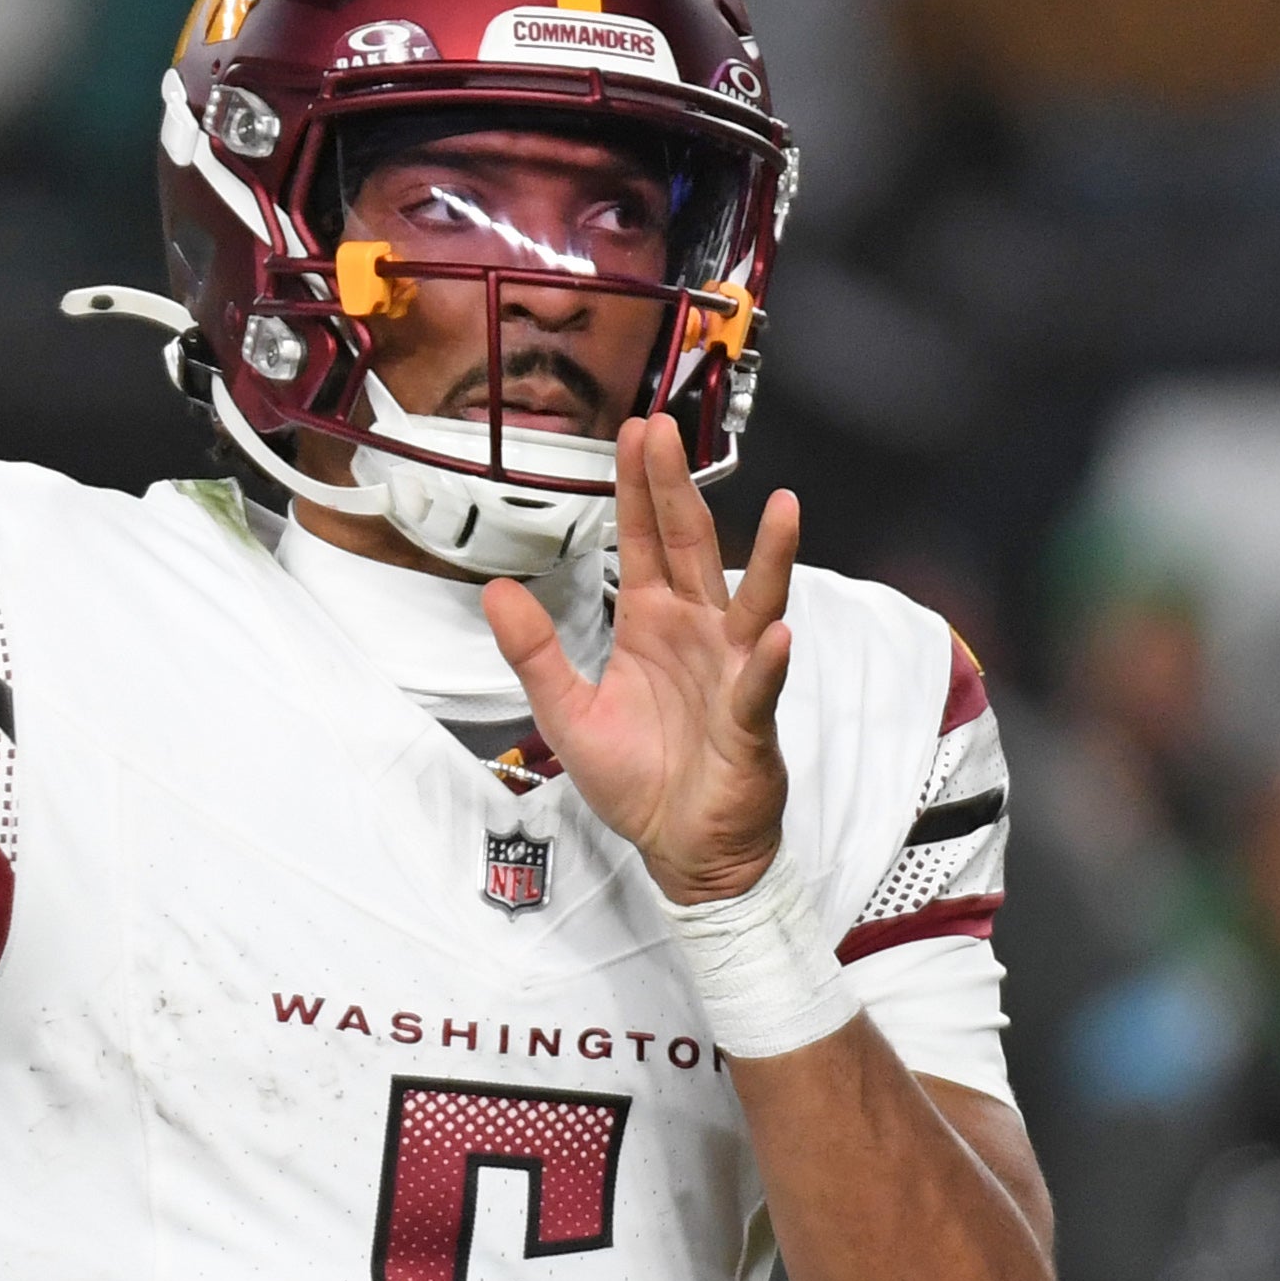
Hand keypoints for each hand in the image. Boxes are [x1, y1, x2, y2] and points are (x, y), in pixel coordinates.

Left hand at [485, 415, 798, 904]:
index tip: (633, 434)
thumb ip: (535, 651)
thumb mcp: (567, 712)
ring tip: (783, 508)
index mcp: (653, 623)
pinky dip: (766, 662)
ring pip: (753, 603)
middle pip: (693, 548)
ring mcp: (732, 672)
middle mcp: (698, 633)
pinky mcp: (750, 723)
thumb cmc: (640, 780)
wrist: (682, 848)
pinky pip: (759, 687)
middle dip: (679, 489)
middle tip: (666, 432)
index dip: (637, 489)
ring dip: (770, 557)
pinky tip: (771, 634)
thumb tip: (496, 591)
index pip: (644, 542)